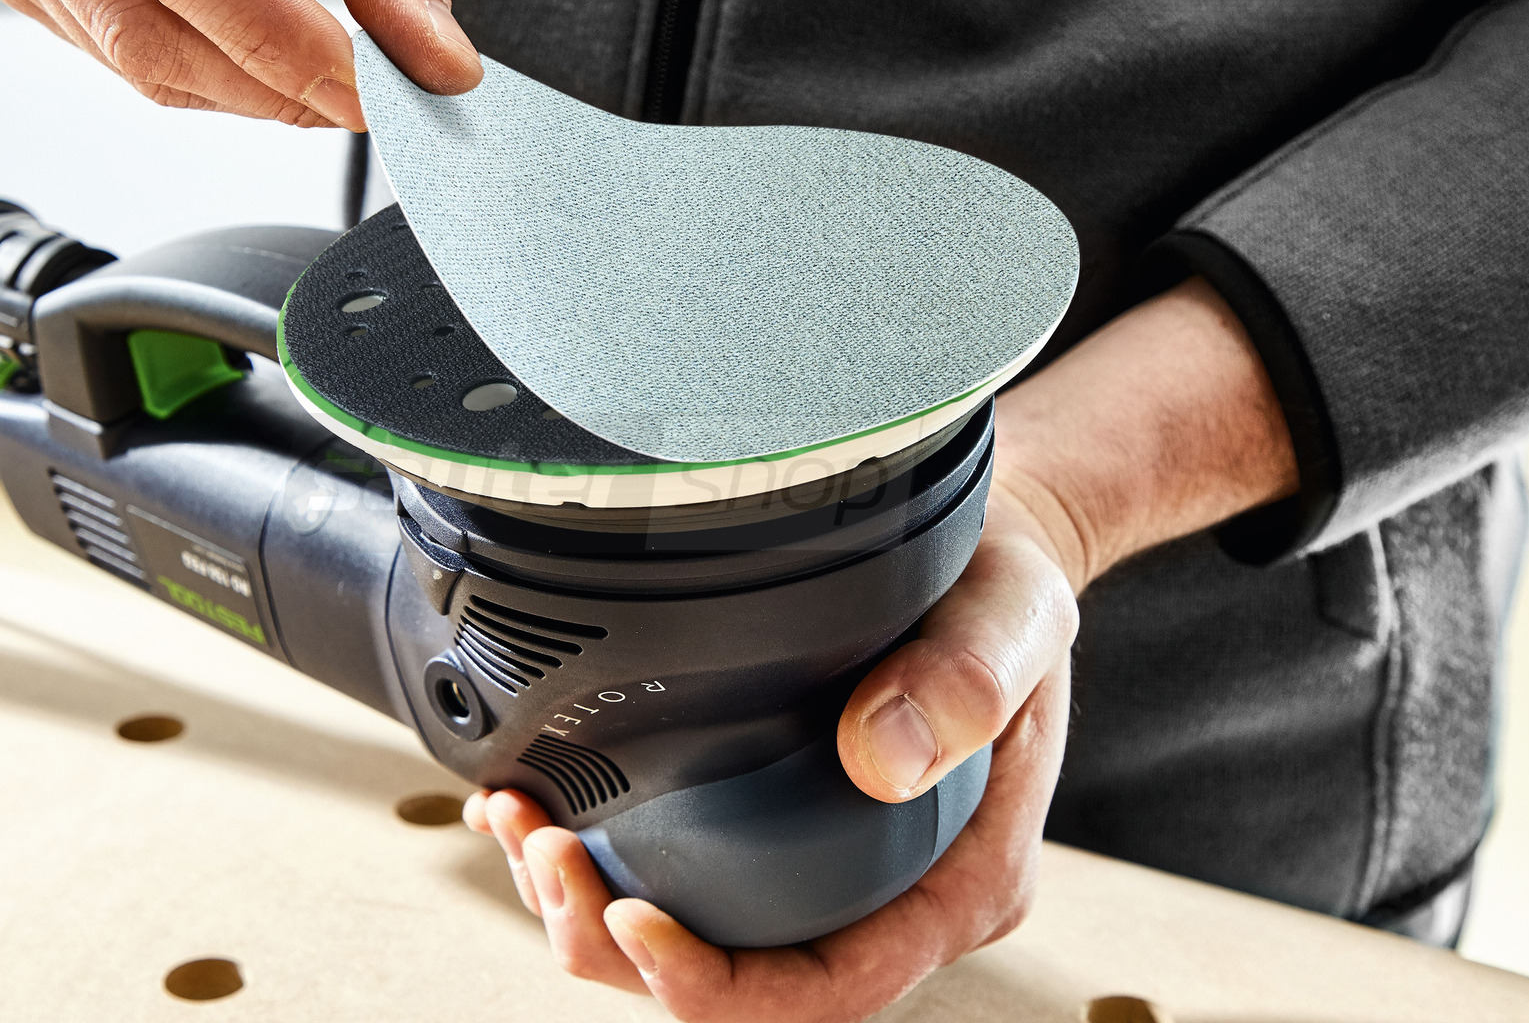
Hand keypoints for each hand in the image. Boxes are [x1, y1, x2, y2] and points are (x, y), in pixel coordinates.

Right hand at [0, 0, 484, 127]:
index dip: (277, 48)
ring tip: (310, 82)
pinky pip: (98, 44)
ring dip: (230, 90)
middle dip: (263, 89)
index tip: (364, 90)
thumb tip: (435, 64)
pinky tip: (241, 54)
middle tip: (350, 97)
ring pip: (121, 53)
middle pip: (144, 32)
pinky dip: (183, 67)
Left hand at [464, 276, 1300, 1021]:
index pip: (828, 991)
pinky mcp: (764, 829)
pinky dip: (589, 852)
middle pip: (734, 981)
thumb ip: (968, 677)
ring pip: (687, 935)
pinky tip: (524, 800)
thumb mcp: (1013, 612)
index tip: (631, 913)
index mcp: (953, 886)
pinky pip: (673, 875)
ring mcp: (818, 870)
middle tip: (542, 845)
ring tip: (515, 820)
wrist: (983, 550)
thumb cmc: (1004, 587)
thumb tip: (877, 758)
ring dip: (584, 904)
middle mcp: (881, 897)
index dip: (716, 987)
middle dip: (614, 939)